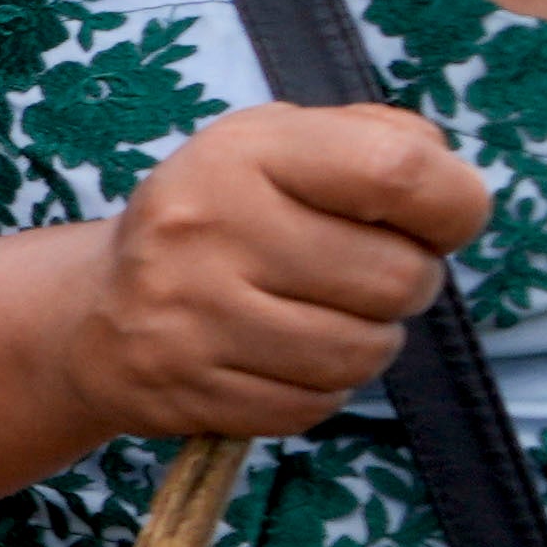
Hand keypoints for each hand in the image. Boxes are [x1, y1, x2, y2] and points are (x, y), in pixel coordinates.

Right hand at [43, 101, 490, 438]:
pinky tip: (286, 360)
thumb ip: (376, 140)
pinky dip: (320, 389)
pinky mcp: (190, 390)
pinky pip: (315, 406)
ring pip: (362, 354)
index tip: (442, 220)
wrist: (93, 313)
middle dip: (408, 283)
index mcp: (243, 152)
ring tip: (330, 318)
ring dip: (368, 342)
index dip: (453, 203)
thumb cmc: (218, 217)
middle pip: (397, 278)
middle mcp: (210, 228)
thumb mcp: (277, 146)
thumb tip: (451, 191)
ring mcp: (194, 316)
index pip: (397, 171)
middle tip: (369, 276)